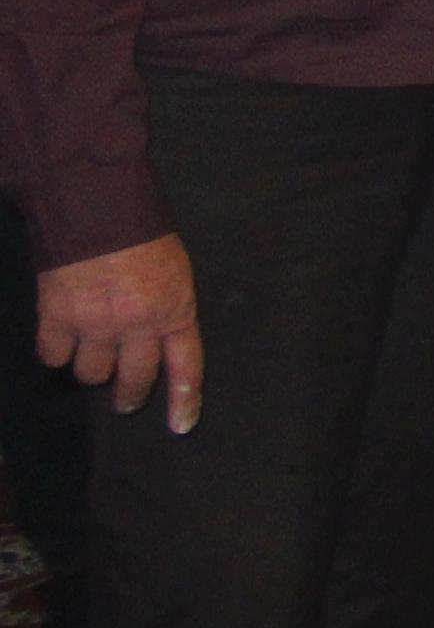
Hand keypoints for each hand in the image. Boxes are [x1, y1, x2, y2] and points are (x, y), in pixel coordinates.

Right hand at [36, 234, 195, 426]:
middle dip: (130, 395)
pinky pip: (54, 355)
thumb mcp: (173, 267)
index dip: (183, 399)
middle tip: (124, 402)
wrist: (96, 202)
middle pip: (134, 378)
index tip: (180, 425)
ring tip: (92, 357)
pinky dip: (56, 353)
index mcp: (175, 307)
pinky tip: (60, 342)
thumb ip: (166, 303)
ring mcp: (95, 324)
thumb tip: (153, 331)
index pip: (185, 364)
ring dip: (92, 369)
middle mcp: (137, 324)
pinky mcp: (56, 317)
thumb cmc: (142, 228)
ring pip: (91, 373)